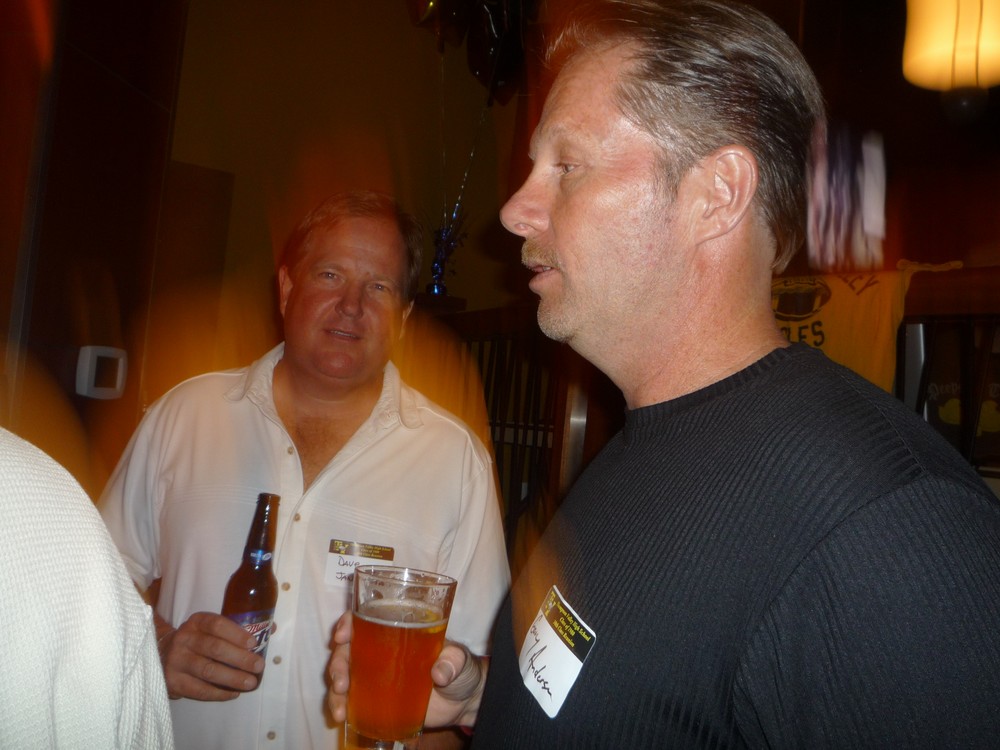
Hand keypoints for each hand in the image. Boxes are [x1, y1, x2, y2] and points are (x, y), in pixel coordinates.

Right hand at [157, 611, 263, 699]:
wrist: (161, 655)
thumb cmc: (197, 641)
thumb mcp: (211, 629)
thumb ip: (238, 629)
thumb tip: (272, 629)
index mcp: (197, 622)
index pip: (217, 625)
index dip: (236, 634)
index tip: (254, 643)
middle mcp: (184, 639)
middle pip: (214, 648)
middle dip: (240, 658)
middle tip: (258, 666)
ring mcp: (176, 661)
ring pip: (208, 670)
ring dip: (232, 678)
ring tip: (250, 683)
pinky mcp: (173, 681)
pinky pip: (199, 689)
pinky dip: (218, 693)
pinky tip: (233, 693)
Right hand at [326, 612, 487, 729]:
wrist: (462, 701)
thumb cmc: (460, 669)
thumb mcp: (459, 659)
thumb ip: (452, 662)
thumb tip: (439, 674)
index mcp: (398, 629)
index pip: (366, 617)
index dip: (348, 623)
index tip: (342, 636)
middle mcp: (380, 649)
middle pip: (348, 647)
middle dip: (338, 662)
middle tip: (342, 681)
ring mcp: (375, 675)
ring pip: (344, 673)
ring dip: (335, 688)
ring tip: (340, 707)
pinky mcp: (376, 698)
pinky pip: (351, 698)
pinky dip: (341, 705)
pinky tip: (340, 716)